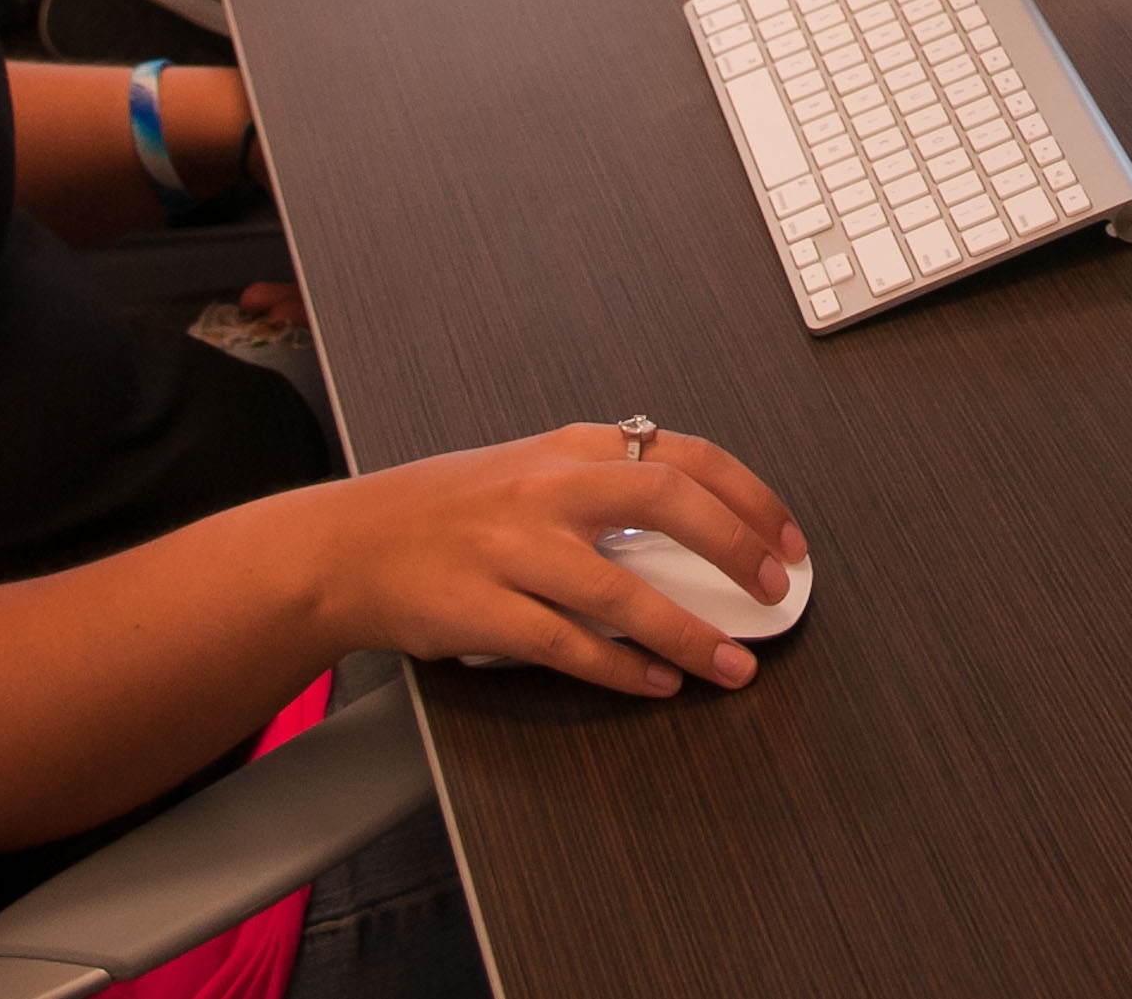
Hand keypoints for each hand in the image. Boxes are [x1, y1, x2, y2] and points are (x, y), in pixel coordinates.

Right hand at [325, 424, 807, 695]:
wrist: (347, 546)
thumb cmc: (443, 511)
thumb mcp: (528, 468)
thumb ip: (602, 484)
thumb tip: (697, 522)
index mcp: (567, 448)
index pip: (681, 454)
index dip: (747, 494)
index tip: (785, 536)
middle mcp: (546, 488)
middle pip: (666, 500)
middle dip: (735, 545)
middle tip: (775, 590)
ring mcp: (514, 550)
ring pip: (625, 590)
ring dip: (691, 633)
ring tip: (734, 663)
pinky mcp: (486, 611)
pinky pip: (571, 645)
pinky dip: (624, 668)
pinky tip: (659, 682)